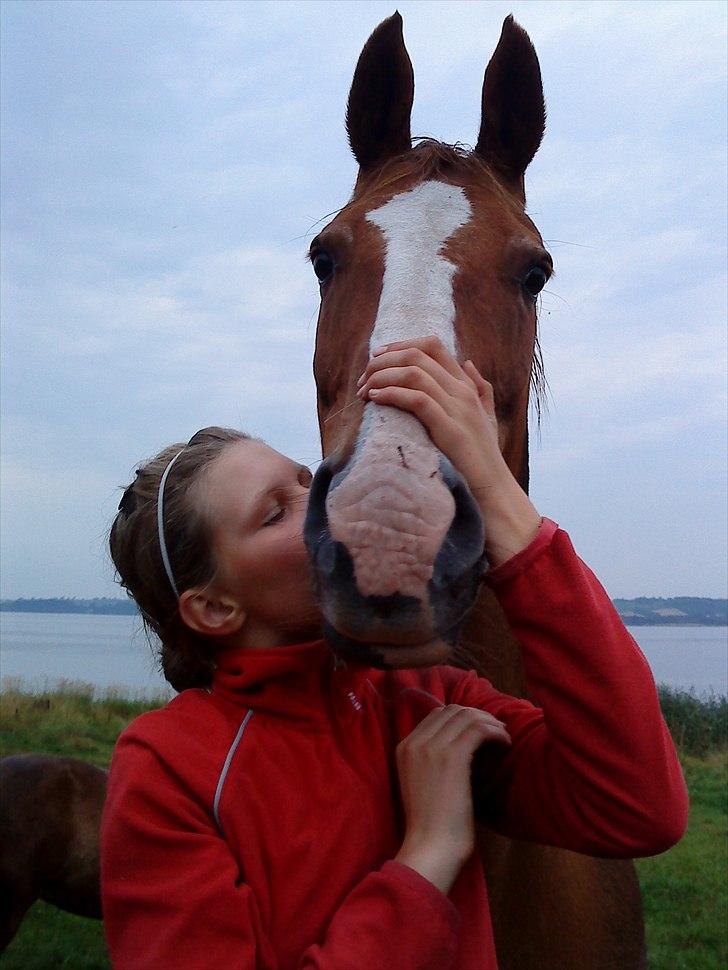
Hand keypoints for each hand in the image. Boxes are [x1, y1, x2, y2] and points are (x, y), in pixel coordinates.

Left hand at [356, 336, 541, 565]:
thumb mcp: (485, 416)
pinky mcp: (449, 428)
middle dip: (384, 360)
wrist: (494, 487)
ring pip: (413, 372)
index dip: (401, 344)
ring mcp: (457, 407)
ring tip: (365, 390)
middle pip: (417, 355)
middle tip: (364, 378)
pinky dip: (392, 394)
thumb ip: (480, 388)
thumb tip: (468, 362)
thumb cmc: (483, 455)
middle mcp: (462, 390)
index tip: (378, 356)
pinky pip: (416, 399)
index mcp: (467, 385)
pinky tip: (376, 399)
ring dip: (382, 376)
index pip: (432, 346)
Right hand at [394, 704, 510, 894]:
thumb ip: (433, 761)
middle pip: (452, 710)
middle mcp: (415, 741)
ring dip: (490, 723)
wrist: (430, 848)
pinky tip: (506, 744)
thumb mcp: (423, 784)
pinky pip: (479, 729)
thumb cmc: (431, 826)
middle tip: (496, 731)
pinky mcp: (452, 756)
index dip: (463, 717)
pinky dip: (496, 732)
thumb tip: (463, 744)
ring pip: (467, 716)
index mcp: (404, 748)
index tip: (481, 729)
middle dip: (478, 715)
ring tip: (503, 737)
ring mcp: (432, 747)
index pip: (437, 715)